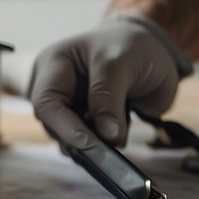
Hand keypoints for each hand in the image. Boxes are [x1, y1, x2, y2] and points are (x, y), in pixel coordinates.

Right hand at [28, 14, 190, 148]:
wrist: (152, 48)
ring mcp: (70, 106)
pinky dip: (98, 149)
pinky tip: (114, 146)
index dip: (64, 125)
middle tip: (108, 153)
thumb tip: (107, 136)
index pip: (45, 101)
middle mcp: (56, 87)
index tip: (91, 143)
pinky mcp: (85, 120)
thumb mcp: (120, 62)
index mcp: (54, 65)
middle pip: (53, 123)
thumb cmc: (131, 45)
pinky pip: (82, 142)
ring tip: (115, 146)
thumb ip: (109, 97)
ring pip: (67, 137)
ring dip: (90, 146)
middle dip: (78, 139)